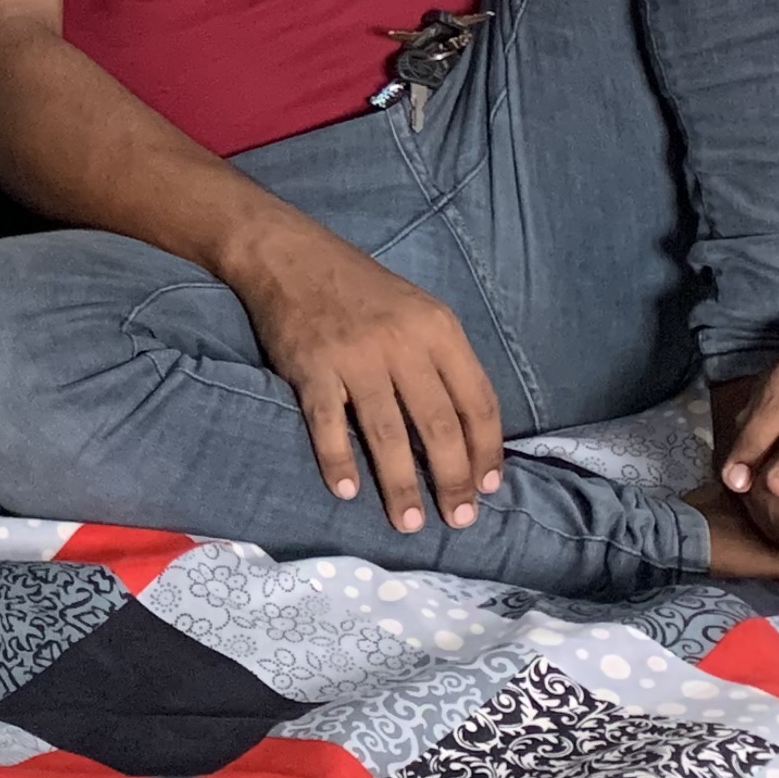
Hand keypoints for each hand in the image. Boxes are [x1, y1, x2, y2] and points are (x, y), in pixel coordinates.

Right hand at [229, 217, 503, 536]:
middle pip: (438, 424)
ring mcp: (355, 356)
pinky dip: (338, 461)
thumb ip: (443, 362)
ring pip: (387, 433)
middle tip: (459, 521)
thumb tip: (468, 434)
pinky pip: (328, 424)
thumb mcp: (418, 311)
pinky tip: (347, 491)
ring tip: (410, 523)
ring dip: (401, 484)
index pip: (477, 400)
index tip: (488, 487)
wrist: (290, 254)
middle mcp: (402, 343)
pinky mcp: (312, 367)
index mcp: (438, 328)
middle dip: (453, 480)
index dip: (486, 449)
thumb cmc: (362, 290)